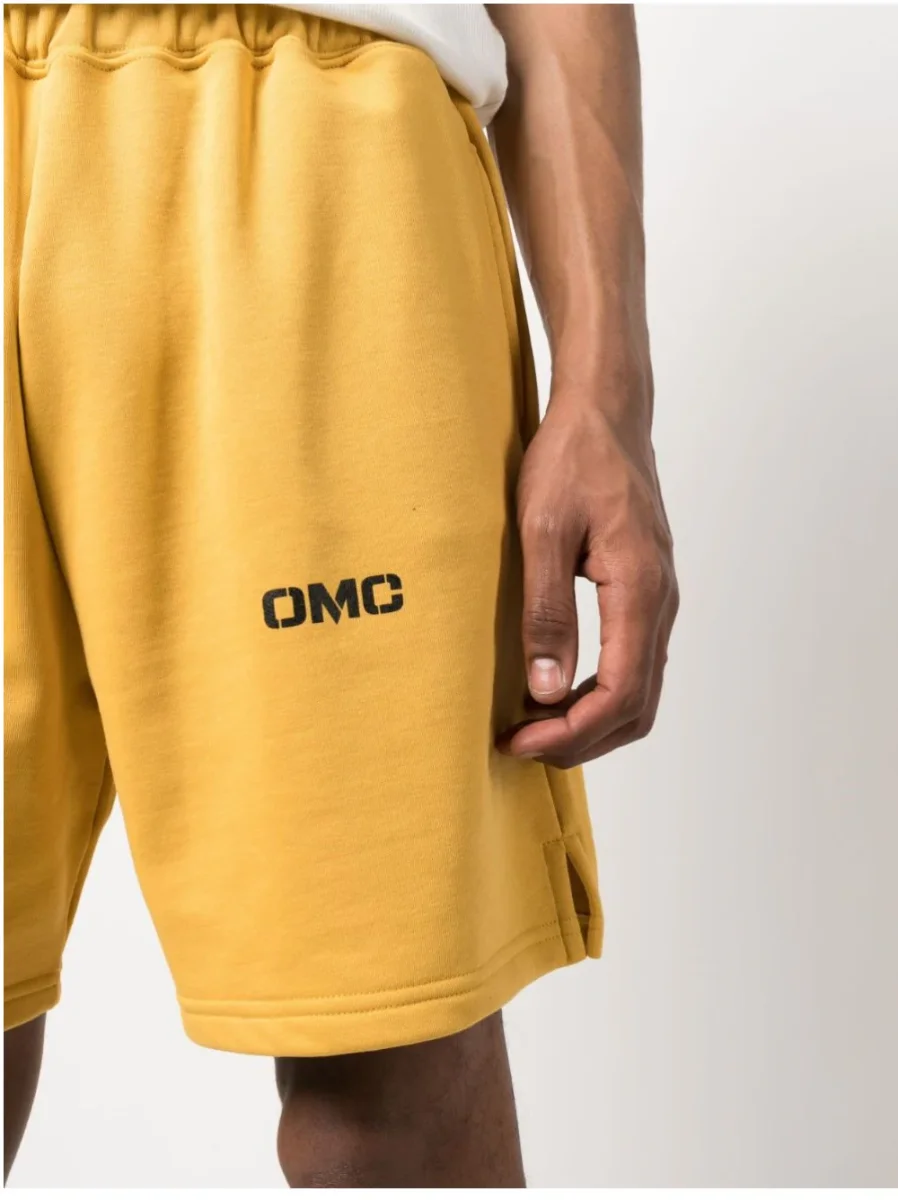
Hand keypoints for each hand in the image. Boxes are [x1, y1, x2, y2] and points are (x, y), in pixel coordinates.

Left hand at [497, 385, 677, 766]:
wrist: (606, 413)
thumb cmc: (572, 459)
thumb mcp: (541, 531)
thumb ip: (547, 611)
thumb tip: (547, 687)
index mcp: (639, 589)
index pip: (619, 693)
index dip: (571, 732)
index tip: (520, 740)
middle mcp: (659, 601)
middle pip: (636, 706)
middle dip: (581, 738)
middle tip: (522, 745)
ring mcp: (658, 597)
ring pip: (640, 690)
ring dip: (591, 720)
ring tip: (535, 726)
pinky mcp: (646, 591)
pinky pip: (634, 662)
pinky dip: (600, 692)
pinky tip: (559, 688)